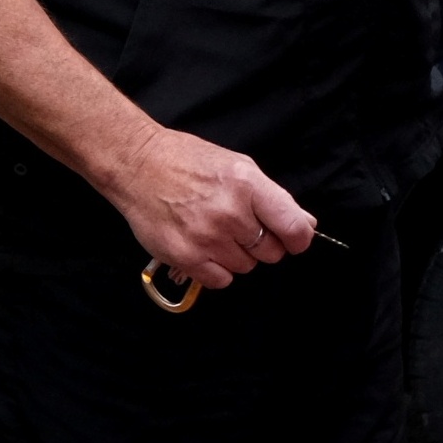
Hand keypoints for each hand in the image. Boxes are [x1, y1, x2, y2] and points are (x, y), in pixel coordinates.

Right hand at [94, 123, 313, 291]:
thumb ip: (273, 198)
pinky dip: (215, 269)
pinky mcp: (186, 256)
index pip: (294, 228)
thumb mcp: (237, 166)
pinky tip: (201, 246)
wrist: (136, 164)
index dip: (297, 238)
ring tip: (212, 231)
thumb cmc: (186, 162)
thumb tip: (306, 225)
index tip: (291, 239)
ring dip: (234, 255)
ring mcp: (207, 237)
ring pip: (245, 267)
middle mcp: (230, 212)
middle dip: (260, 243)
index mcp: (247, 184)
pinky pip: (220, 280)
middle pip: (271, 252)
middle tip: (237, 226)